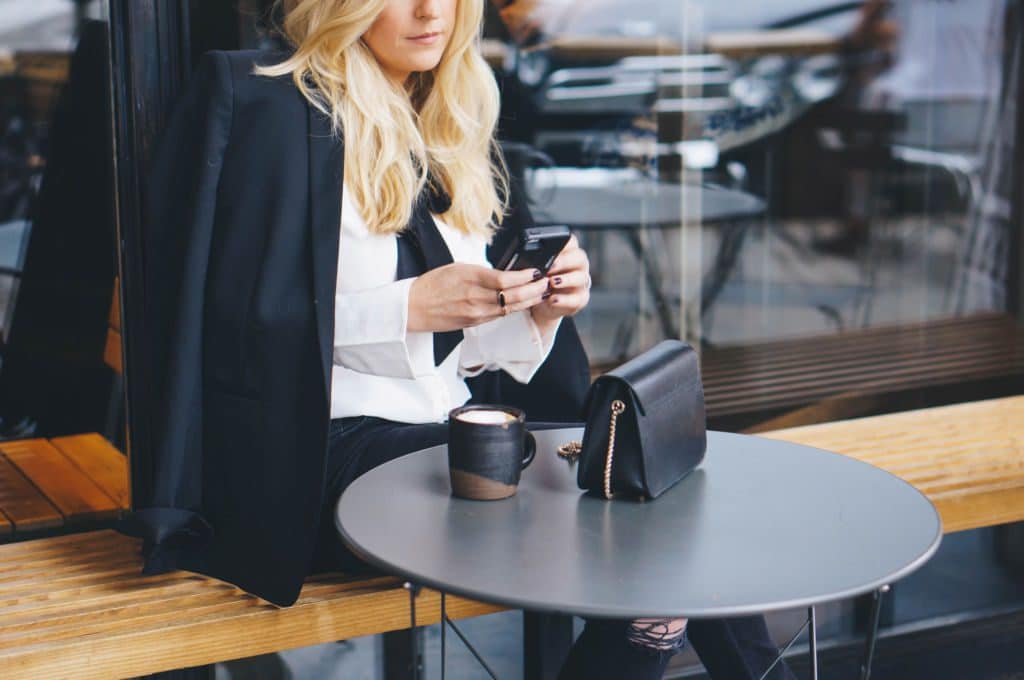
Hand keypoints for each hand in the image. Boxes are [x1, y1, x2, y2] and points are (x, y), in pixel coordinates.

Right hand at [408, 263, 549, 332]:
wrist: (413, 308)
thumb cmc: (432, 285)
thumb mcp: (457, 268)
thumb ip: (481, 271)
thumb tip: (504, 272)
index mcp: (470, 278)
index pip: (505, 279)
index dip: (524, 277)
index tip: (536, 271)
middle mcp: (475, 298)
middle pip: (512, 296)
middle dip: (533, 290)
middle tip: (547, 282)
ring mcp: (476, 313)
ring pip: (510, 308)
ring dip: (529, 300)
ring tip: (542, 292)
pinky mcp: (475, 323)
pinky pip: (499, 315)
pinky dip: (515, 308)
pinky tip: (525, 302)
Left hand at [531, 234, 589, 333]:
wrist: (544, 301)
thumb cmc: (539, 279)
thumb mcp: (534, 267)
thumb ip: (534, 260)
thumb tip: (521, 257)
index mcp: (568, 251)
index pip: (570, 241)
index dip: (562, 243)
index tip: (550, 249)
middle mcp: (578, 264)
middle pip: (579, 257)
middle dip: (565, 261)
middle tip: (550, 266)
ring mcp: (581, 281)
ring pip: (581, 277)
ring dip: (566, 280)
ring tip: (552, 283)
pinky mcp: (581, 297)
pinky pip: (578, 298)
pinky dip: (566, 300)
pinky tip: (553, 299)